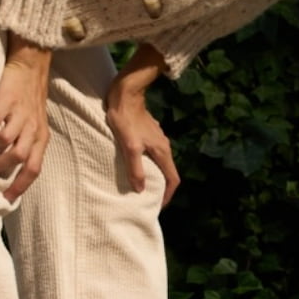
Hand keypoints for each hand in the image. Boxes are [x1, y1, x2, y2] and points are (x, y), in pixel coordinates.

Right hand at [0, 38, 51, 202]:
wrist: (31, 67)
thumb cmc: (31, 98)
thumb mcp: (35, 125)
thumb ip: (27, 144)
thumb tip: (10, 167)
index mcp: (41, 138)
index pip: (34, 168)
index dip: (21, 185)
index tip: (6, 198)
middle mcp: (34, 128)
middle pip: (18, 158)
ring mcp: (22, 114)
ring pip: (5, 141)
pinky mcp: (8, 100)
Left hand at [106, 44, 179, 208]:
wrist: (126, 93)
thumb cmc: (125, 119)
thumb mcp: (128, 146)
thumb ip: (135, 168)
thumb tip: (141, 189)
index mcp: (162, 151)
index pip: (173, 179)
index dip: (168, 195)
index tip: (158, 205)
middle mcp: (164, 146)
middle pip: (168, 172)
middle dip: (161, 187)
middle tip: (148, 197)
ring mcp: (157, 138)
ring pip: (160, 162)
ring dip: (154, 175)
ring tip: (141, 183)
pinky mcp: (149, 132)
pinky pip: (152, 153)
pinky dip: (148, 163)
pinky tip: (135, 163)